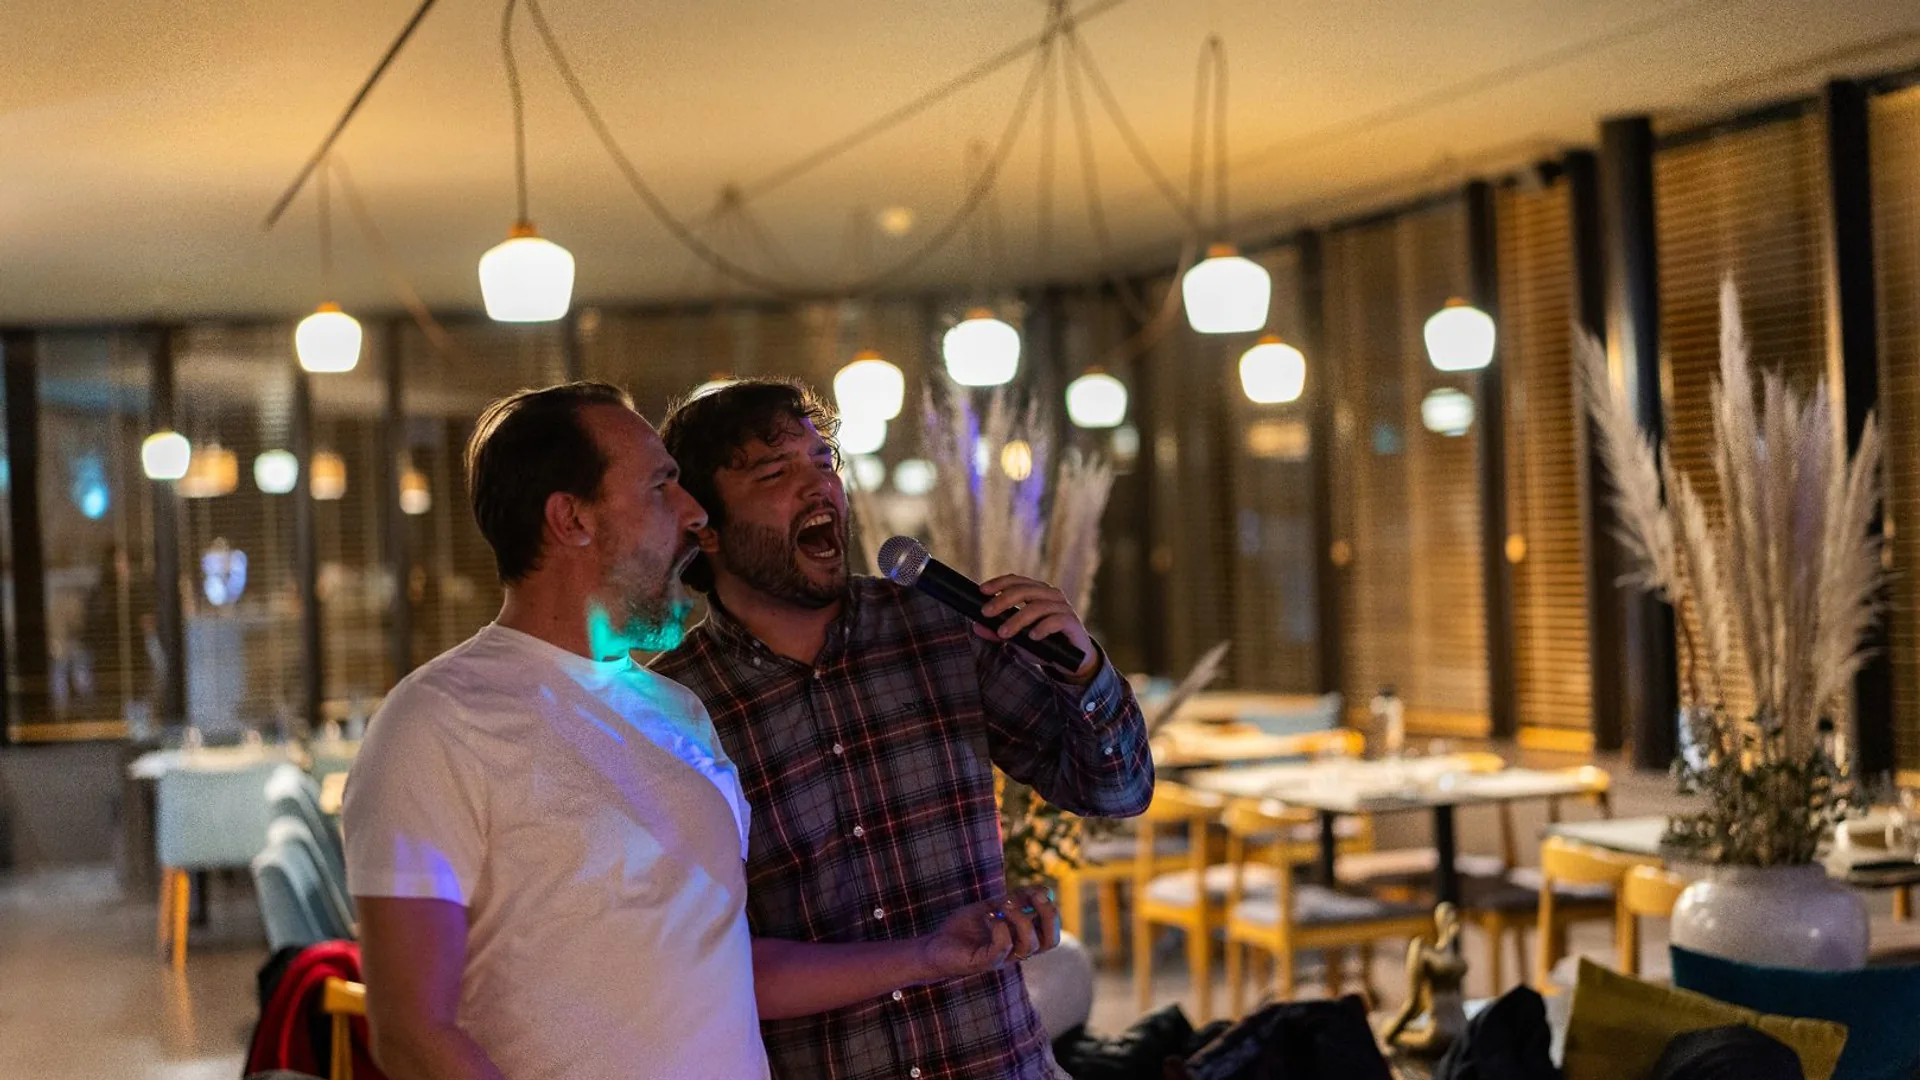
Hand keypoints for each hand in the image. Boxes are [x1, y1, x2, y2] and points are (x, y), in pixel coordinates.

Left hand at [918, 887, 1062, 979]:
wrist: (936, 945)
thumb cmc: (964, 928)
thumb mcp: (993, 907)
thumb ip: (1015, 901)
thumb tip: (1042, 890)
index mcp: (1021, 939)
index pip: (1051, 932)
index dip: (1052, 911)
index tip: (1040, 891)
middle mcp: (1016, 951)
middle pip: (1050, 941)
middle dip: (1049, 915)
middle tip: (1036, 896)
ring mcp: (1003, 959)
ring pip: (1030, 944)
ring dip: (1020, 918)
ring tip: (1003, 905)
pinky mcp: (985, 962)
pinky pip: (1004, 947)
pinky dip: (1000, 927)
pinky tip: (989, 917)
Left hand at [978, 574, 1098, 682]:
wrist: (1073, 660)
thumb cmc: (1044, 644)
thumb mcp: (1018, 639)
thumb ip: (998, 632)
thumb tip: (976, 626)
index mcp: (1038, 592)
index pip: (1017, 580)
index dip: (999, 583)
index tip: (982, 591)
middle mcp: (1051, 595)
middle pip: (1025, 590)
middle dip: (1003, 600)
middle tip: (987, 613)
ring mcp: (1063, 608)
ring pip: (1038, 606)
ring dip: (1017, 619)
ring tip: (1003, 633)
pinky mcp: (1072, 623)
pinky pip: (1056, 620)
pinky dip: (1042, 627)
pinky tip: (1031, 636)